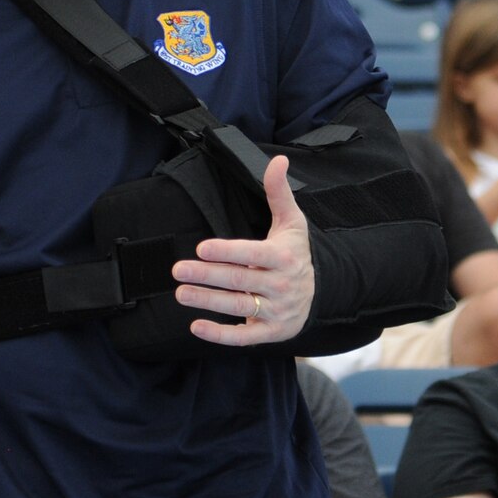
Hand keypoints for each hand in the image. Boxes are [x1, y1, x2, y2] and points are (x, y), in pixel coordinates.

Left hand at [172, 155, 314, 344]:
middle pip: (239, 281)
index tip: (201, 248)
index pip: (253, 254)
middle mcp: (281, 286)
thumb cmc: (295, 252)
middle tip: (177, 270)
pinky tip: (196, 326)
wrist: (319, 295)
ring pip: (238, 307)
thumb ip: (278, 192)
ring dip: (207, 302)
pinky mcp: (270, 332)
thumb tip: (278, 160)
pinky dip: (220, 335)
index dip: (227, 252)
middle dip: (207, 276)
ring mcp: (276, 311)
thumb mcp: (292, 222)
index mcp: (284, 257)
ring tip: (181, 293)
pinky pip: (244, 337)